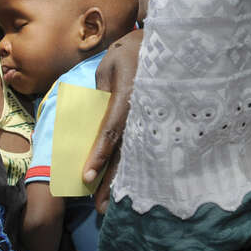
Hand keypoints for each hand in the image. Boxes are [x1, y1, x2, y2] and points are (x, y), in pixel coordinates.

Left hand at [85, 29, 142, 212]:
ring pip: (135, 154)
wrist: (163, 42)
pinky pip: (142, 146)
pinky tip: (125, 183)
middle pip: (124, 151)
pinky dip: (132, 165)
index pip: (111, 131)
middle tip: (99, 207)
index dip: (99, 155)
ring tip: (108, 203)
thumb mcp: (107, 67)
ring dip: (121, 179)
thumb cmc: (129, 52)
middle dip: (110, 180)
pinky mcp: (156, 121)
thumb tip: (93, 121)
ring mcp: (152, 118)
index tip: (87, 176)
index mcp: (129, 96)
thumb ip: (99, 95)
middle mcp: (143, 112)